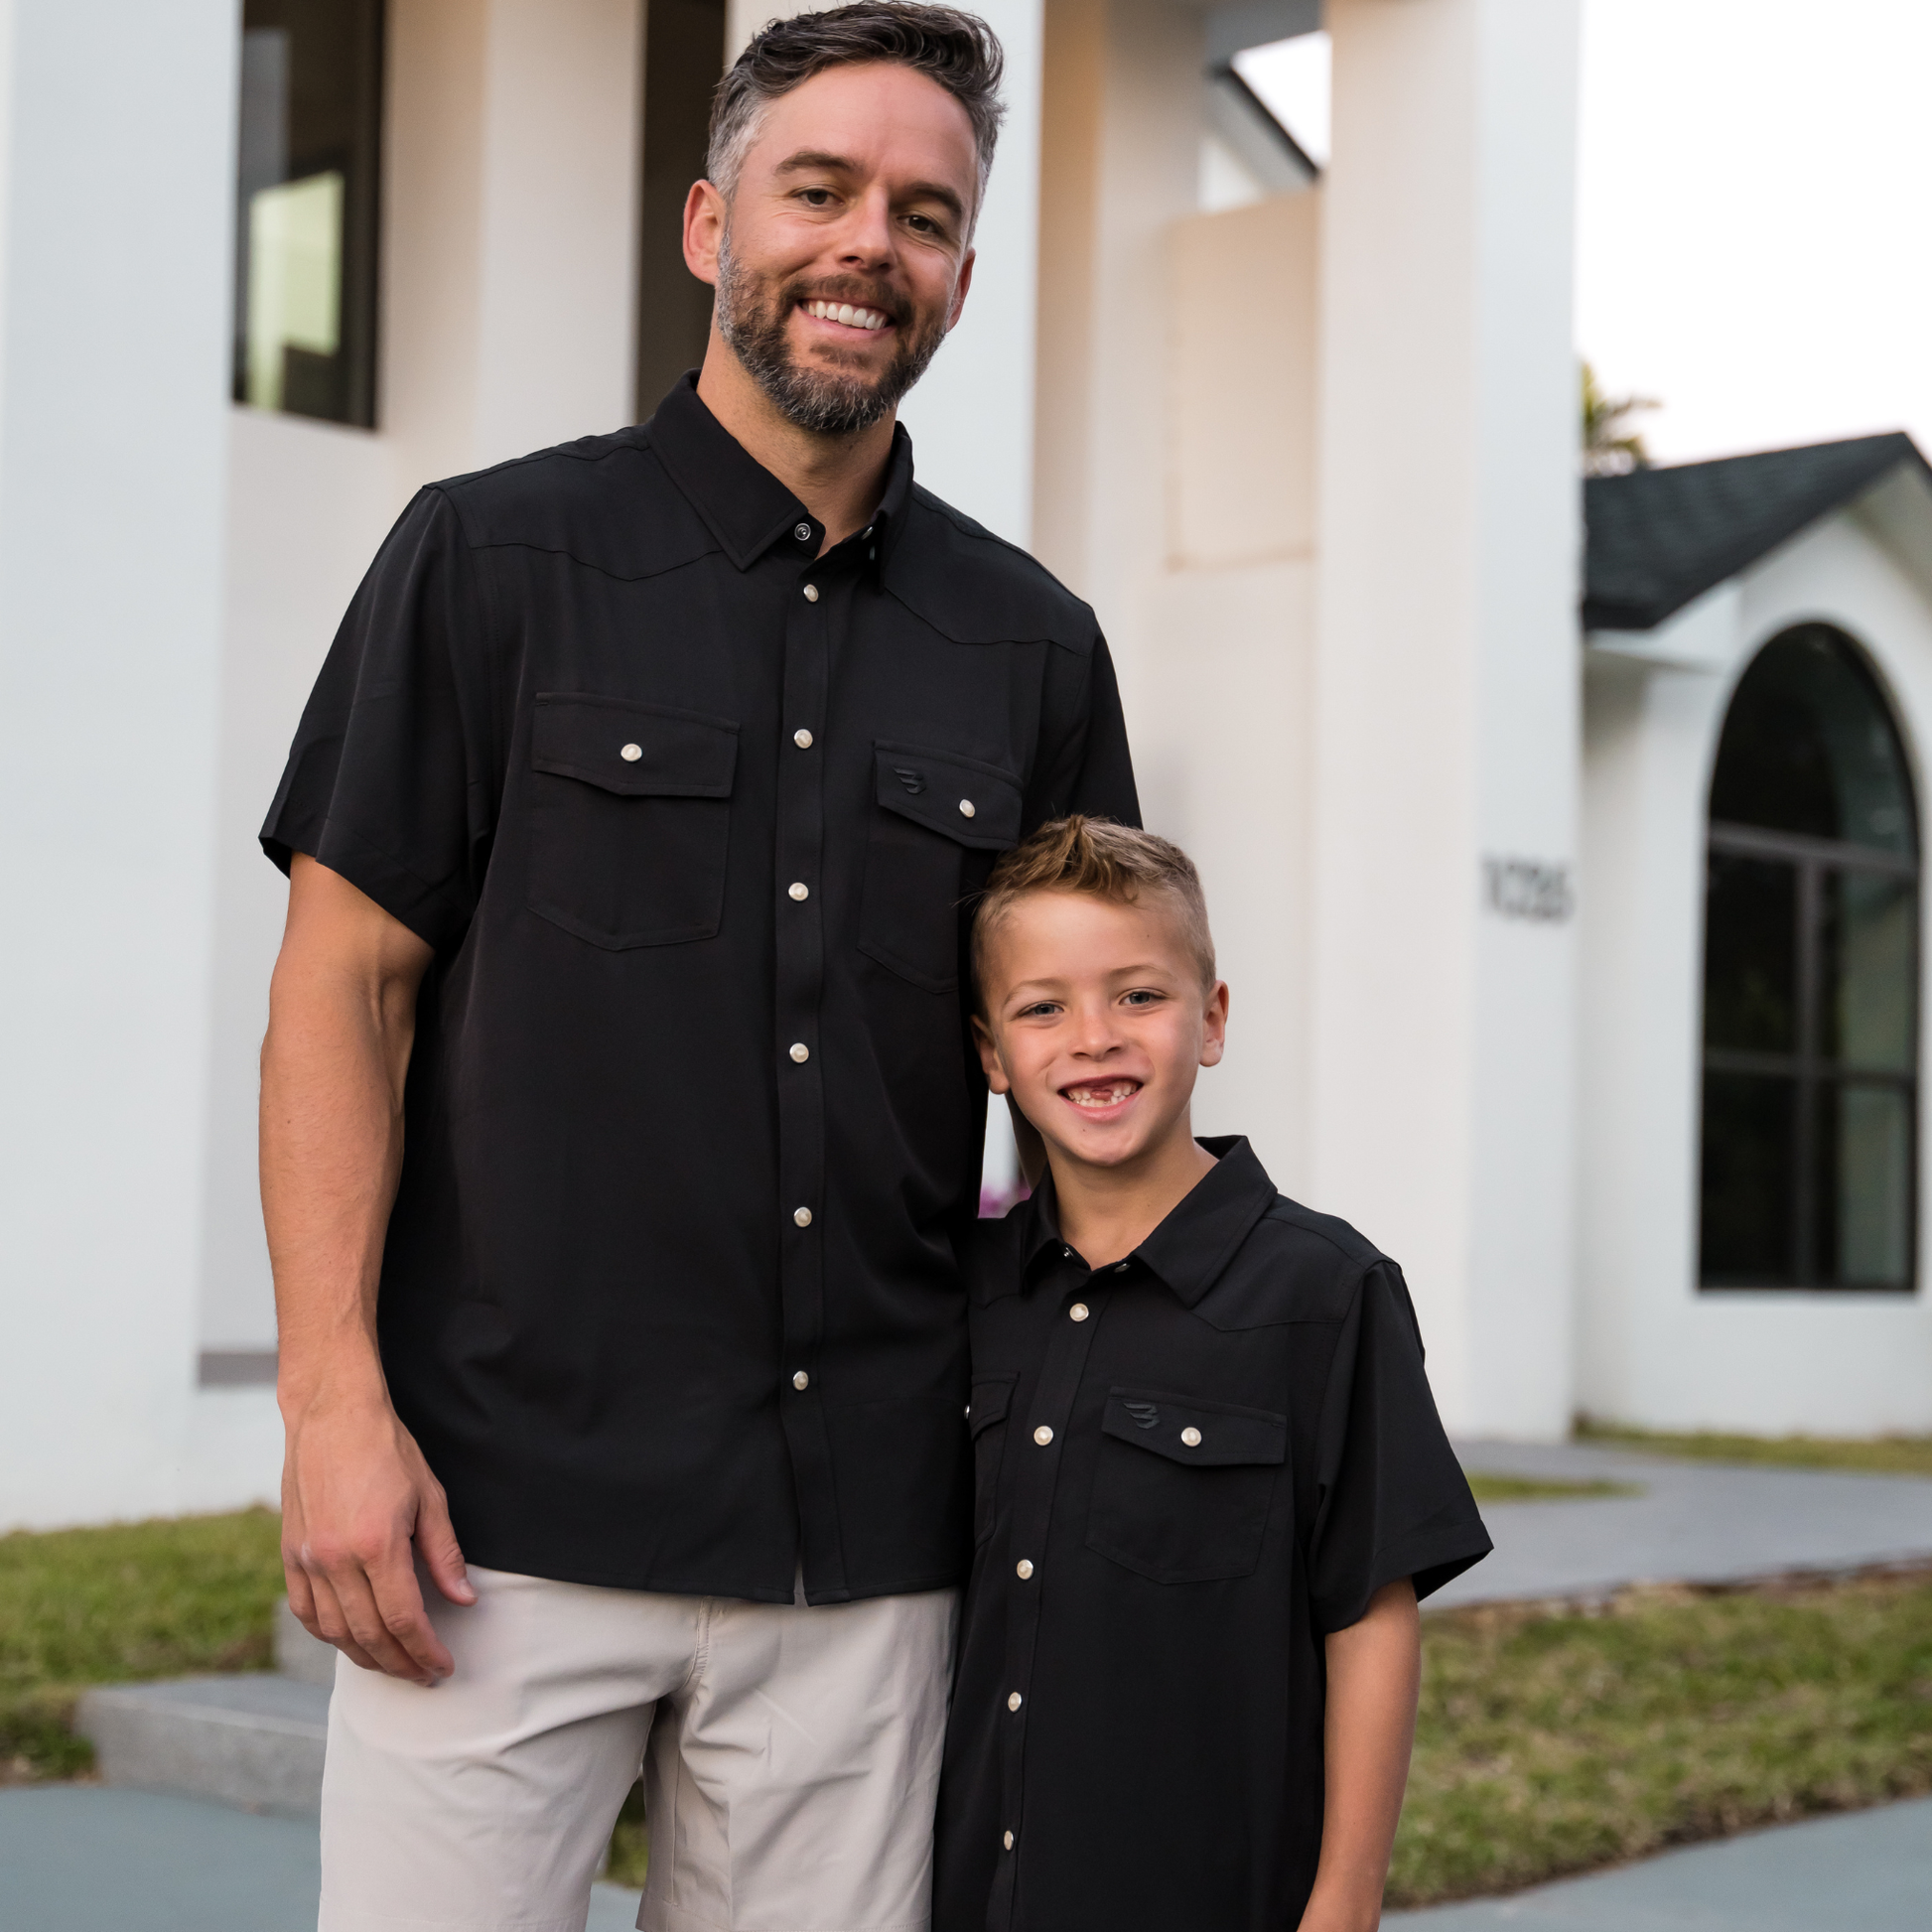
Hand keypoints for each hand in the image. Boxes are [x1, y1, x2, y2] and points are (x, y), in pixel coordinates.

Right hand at [280, 1378, 475, 1684]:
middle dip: (400, 1663)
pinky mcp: (290, 1554)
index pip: (403, 1620)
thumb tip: (463, 1598)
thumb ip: (444, 1553)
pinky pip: (306, 1611)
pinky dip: (329, 1634)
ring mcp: (308, 1559)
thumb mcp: (430, 1495)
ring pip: (334, 1632)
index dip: (424, 1650)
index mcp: (377, 1545)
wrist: (332, 1414)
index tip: (442, 1666)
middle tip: (423, 1676)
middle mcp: (336, 1560)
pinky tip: (349, 1640)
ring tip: (393, 1664)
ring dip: (365, 1657)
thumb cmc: (387, 1448)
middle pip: (369, 1635)